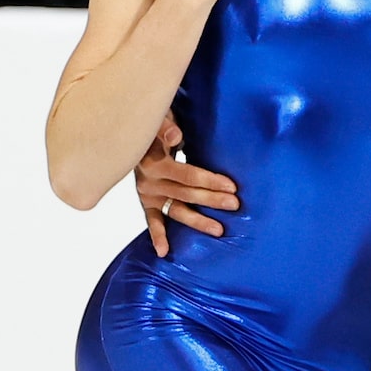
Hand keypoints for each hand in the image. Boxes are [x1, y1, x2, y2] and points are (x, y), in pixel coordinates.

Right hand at [133, 113, 239, 256]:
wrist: (135, 133)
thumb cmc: (155, 125)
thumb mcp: (160, 119)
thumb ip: (166, 127)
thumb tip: (175, 135)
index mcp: (153, 161)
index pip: (187, 174)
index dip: (209, 180)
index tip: (231, 185)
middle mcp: (149, 180)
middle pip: (186, 193)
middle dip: (212, 199)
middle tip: (235, 205)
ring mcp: (147, 193)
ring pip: (176, 210)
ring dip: (197, 221)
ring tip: (218, 230)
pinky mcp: (146, 202)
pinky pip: (152, 221)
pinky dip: (156, 235)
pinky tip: (163, 252)